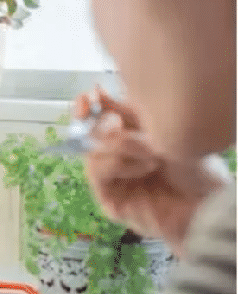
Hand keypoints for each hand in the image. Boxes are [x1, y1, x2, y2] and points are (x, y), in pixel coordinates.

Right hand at [76, 86, 229, 255]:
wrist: (209, 203)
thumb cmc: (196, 169)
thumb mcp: (162, 129)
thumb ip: (129, 111)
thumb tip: (96, 90)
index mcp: (128, 135)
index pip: (93, 116)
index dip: (85, 105)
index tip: (89, 98)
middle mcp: (116, 156)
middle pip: (87, 133)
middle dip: (102, 125)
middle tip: (119, 123)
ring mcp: (110, 179)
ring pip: (92, 152)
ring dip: (121, 146)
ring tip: (152, 151)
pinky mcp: (109, 199)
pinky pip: (98, 173)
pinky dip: (120, 165)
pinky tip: (147, 167)